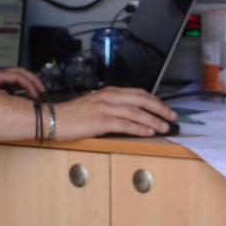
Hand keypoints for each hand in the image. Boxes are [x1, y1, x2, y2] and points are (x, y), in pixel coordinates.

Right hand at [54, 86, 177, 138]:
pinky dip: (139, 128)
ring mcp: (105, 108)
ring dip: (153, 120)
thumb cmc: (72, 115)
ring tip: (165, 127)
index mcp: (109, 92)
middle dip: (160, 108)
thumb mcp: (94, 105)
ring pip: (136, 112)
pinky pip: (125, 124)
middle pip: (142, 99)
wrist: (52, 119)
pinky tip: (149, 132)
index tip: (166, 108)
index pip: (138, 93)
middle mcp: (109, 97)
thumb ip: (111, 107)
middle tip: (172, 116)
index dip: (155, 101)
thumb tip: (129, 115)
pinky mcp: (100, 121)